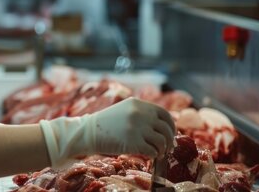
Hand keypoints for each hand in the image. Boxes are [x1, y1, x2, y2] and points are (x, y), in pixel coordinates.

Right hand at [39, 97, 175, 168]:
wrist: (87, 132)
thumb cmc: (106, 124)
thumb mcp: (125, 111)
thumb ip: (142, 114)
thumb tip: (164, 128)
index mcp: (138, 104)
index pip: (164, 114)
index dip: (171, 126)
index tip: (170, 134)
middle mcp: (140, 113)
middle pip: (166, 129)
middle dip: (169, 140)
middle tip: (166, 148)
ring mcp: (137, 127)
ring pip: (162, 141)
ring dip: (162, 149)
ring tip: (158, 153)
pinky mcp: (134, 142)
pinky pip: (153, 151)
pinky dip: (153, 155)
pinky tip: (149, 156)